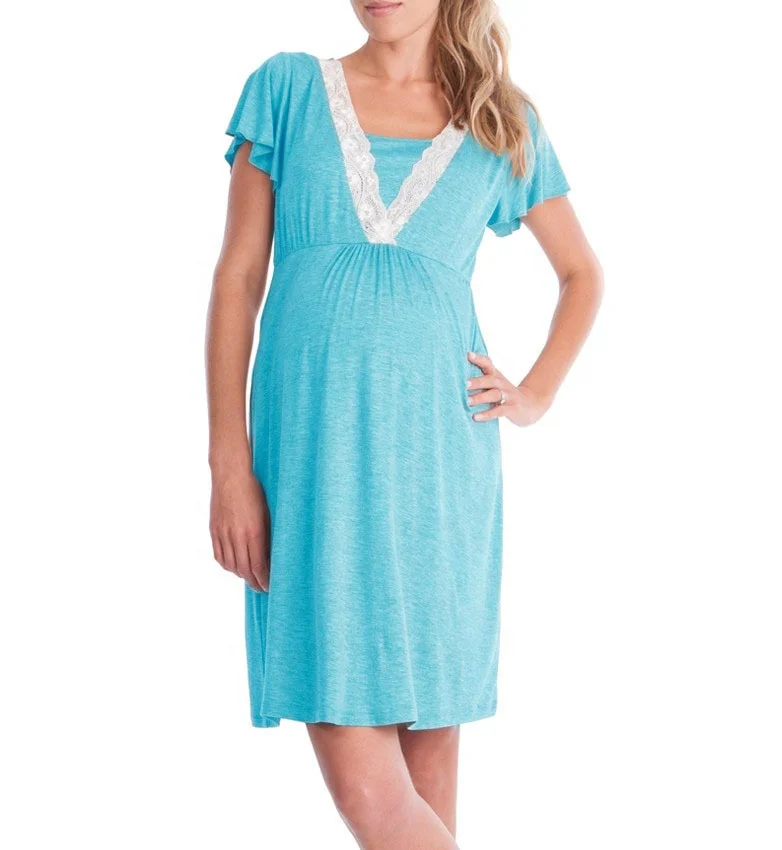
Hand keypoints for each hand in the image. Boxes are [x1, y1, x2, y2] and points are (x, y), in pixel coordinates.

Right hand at [209, 467, 269, 591]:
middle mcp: (237, 536)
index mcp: (254, 532)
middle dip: (254, 582)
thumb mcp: (267, 513)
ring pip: (231, 565)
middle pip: (245, 570)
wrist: (231, 474)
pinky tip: (235, 567)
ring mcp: (223, 533)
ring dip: (241, 575)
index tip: (270, 586)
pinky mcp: (214, 530)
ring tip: (250, 579)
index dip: (265, 579)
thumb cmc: (255, 491)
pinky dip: (227, 565)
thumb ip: (267, 535)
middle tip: (262, 588)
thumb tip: (271, 555)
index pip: (259, 566)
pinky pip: (219, 556)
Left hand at [466, 351, 552, 426]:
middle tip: (464, 383)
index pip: (488, 364)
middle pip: (490, 380)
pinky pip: (499, 411)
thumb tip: (456, 378)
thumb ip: (480, 380)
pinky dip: (487, 414)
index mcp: (496, 376)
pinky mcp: (512, 408)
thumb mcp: (495, 384)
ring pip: (494, 394)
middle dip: (477, 381)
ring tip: (467, 401)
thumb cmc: (505, 394)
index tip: (468, 355)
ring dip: (480, 398)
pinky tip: (475, 417)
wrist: (530, 405)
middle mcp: (502, 384)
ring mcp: (508, 396)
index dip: (479, 359)